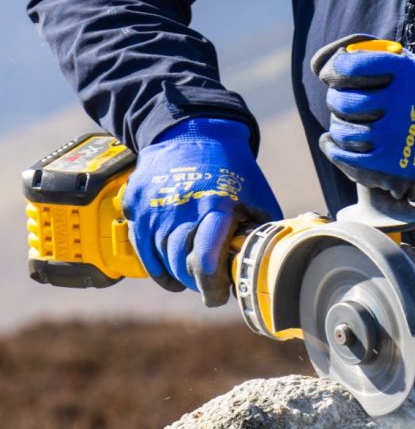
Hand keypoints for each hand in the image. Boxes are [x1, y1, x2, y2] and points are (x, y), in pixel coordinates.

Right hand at [122, 118, 282, 306]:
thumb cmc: (234, 171)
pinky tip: (167, 265)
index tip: (217, 297)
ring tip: (189, 274)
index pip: (205, 260)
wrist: (194, 132)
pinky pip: (139, 244)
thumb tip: (265, 270)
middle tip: (207, 285)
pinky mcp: (134, 202)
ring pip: (157, 258)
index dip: (211, 287)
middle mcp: (179, 207)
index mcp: (216, 207)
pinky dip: (153, 261)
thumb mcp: (258, 199)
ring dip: (174, 274)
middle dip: (195, 282)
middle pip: (180, 264)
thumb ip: (259, 235)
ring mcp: (152, 205)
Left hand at [312, 36, 414, 199]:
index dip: (334, 70)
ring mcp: (396, 135)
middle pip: (343, 101)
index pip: (351, 66)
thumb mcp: (408, 66)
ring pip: (342, 130)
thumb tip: (321, 63)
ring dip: (339, 127)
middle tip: (342, 103)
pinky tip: (332, 144)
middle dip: (336, 101)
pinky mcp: (390, 163)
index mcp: (407, 73)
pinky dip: (334, 150)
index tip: (330, 75)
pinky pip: (346, 155)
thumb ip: (372, 55)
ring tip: (347, 124)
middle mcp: (402, 103)